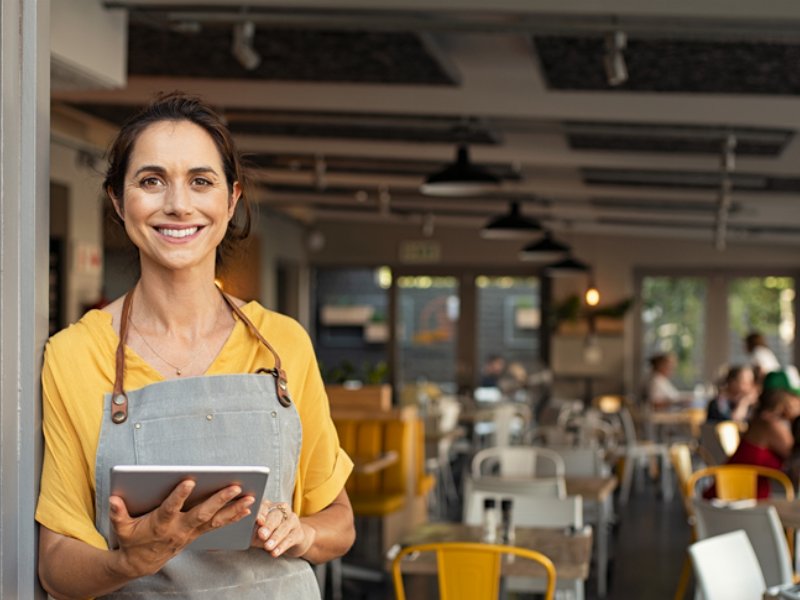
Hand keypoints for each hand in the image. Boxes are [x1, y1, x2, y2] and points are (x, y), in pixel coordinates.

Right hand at [109, 480, 254, 577]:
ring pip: (216, 519)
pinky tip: (247, 508)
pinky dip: (233, 516)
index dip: (179, 496)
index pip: (170, 508)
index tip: (189, 481)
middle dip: (219, 500)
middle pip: (202, 513)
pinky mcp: (198, 533)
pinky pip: (218, 525)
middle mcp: (179, 528)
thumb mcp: (122, 528)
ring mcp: (191, 532)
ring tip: (250, 497)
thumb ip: (118, 513)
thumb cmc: (132, 540)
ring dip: (234, 509)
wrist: (142, 563)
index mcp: (160, 524)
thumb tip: (114, 499)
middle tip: (234, 487)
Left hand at [252, 500, 314, 557]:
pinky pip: (290, 538)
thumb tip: (243, 532)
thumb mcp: (257, 532)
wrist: (289, 540)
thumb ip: (252, 530)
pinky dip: (282, 546)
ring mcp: (292, 520)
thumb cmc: (268, 534)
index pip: (264, 506)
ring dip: (275, 537)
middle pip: (276, 515)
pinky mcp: (299, 532)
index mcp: (269, 506)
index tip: (257, 520)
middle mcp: (282, 510)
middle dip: (268, 526)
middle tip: (262, 535)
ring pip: (284, 527)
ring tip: (267, 547)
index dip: (261, 513)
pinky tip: (275, 552)